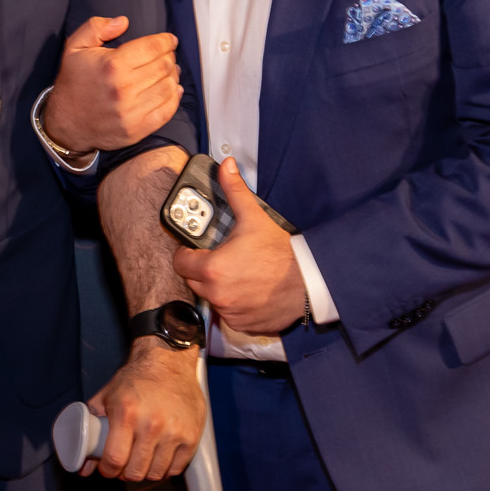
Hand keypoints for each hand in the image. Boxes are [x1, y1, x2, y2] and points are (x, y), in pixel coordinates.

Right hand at [42, 15, 182, 155]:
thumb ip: (96, 27)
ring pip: (168, 87)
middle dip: (169, 56)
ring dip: (173, 76)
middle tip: (168, 55)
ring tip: (170, 71)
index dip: (166, 41)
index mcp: (112, 65)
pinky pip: (166, 111)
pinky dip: (174, 98)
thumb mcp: (75, 47)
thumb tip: (123, 21)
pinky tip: (172, 90)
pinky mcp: (137, 129)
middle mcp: (124, 89)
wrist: (65, 123)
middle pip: (163, 66)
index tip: (169, 40)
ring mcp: (131, 112)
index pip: (153, 47)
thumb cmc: (72, 83)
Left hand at [84, 341, 202, 479]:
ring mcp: (174, 432)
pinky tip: (158, 457)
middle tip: (123, 464)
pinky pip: (176, 468)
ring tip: (140, 460)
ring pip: (155, 473)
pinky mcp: (192, 437)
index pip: (114, 460)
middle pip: (135, 472)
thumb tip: (83, 464)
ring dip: (145, 472)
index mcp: (126, 413)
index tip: (107, 467)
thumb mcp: (107, 396)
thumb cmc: (136, 378)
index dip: (107, 470)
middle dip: (124, 473)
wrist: (169, 362)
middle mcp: (152, 424)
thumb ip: (92, 428)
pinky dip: (165, 468)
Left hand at [174, 158, 306, 334]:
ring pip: (211, 297)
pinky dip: (234, 304)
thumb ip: (235, 191)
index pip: (180, 262)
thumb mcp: (254, 218)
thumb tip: (226, 166)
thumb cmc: (281, 253)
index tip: (196, 249)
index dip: (186, 253)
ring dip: (218, 287)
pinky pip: (228, 314)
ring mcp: (229, 311)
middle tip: (221, 258)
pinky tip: (248, 290)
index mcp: (212, 268)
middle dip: (202, 269)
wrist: (309, 282)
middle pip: (193, 281)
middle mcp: (217, 294)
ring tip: (238, 273)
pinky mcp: (242, 324)